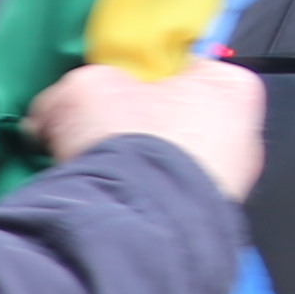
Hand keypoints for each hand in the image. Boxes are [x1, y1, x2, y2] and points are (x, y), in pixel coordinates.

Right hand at [32, 53, 265, 204]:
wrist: (133, 223)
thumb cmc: (131, 142)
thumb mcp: (85, 87)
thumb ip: (76, 89)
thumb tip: (51, 112)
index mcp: (230, 86)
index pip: (184, 68)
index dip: (142, 78)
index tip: (113, 89)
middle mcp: (243, 137)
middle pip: (177, 119)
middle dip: (137, 126)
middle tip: (97, 132)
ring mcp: (229, 187)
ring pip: (169, 164)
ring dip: (134, 167)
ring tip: (94, 172)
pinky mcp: (206, 224)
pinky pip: (164, 201)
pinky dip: (139, 201)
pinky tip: (108, 201)